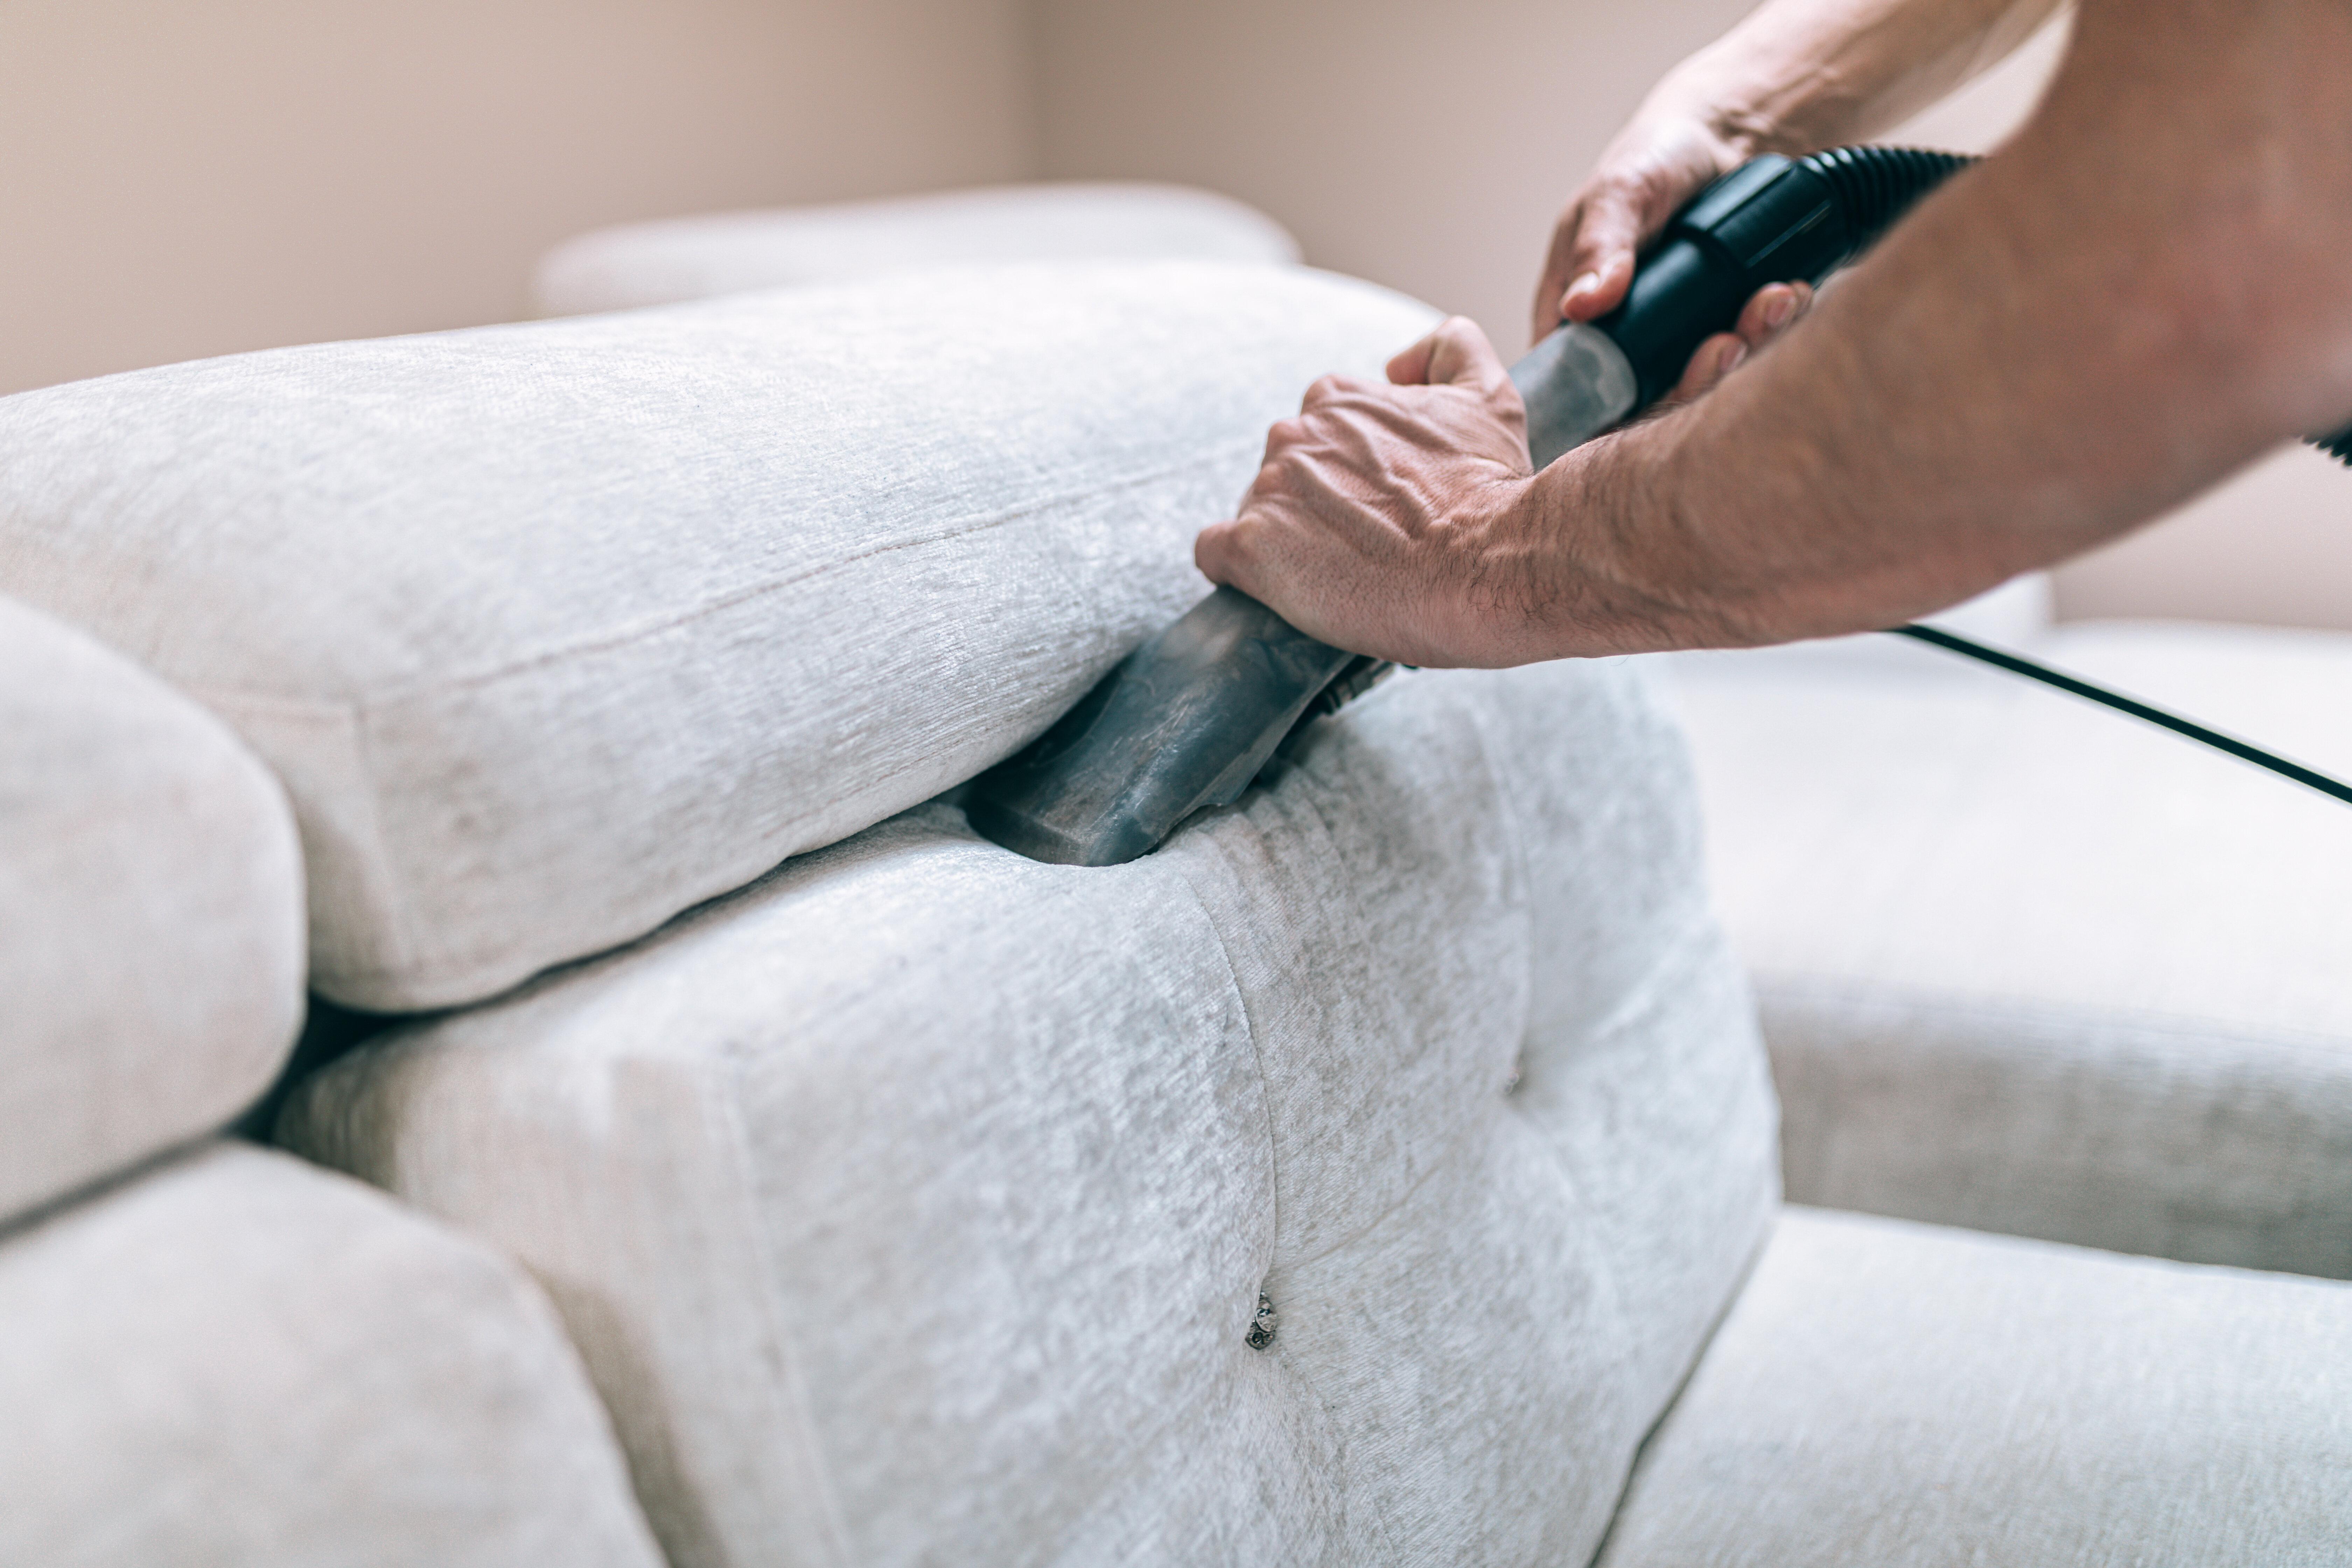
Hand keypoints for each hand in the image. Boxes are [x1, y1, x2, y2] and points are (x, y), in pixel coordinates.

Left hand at [1194, 318, 1540, 667]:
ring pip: (1256, 513)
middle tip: (1365, 544)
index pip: (1315, 433)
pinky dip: (1238, 568)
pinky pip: (1214, 554)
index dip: (1343, 473)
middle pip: (1283, 474)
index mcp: (1335, 399)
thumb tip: (1399, 362)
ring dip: (1287, 540)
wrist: (1489, 562)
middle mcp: (1292, 434)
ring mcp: (1267, 489)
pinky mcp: (1251, 547)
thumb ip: (1451, 350)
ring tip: (1341, 572)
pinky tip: (1278, 584)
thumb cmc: (1490, 490)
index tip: (1376, 504)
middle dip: (1315, 505)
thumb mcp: (1488, 396)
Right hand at [1534, 113, 1814, 400]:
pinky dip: (1774, 324)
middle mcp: (1622, 336)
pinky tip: (1789, 294)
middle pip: (1649, 397)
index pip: (1575, 387)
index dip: (1611, 408)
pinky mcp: (1724, 321)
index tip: (1658, 391)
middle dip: (1696, 378)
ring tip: (1773, 302)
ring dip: (1746, 348)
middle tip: (1727, 343)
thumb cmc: (1654, 157)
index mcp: (1572, 316)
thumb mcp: (1618, 192)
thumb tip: (1581, 306)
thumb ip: (1599, 247)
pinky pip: (1750, 345)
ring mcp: (1676, 334)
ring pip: (1706, 376)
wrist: (1726, 133)